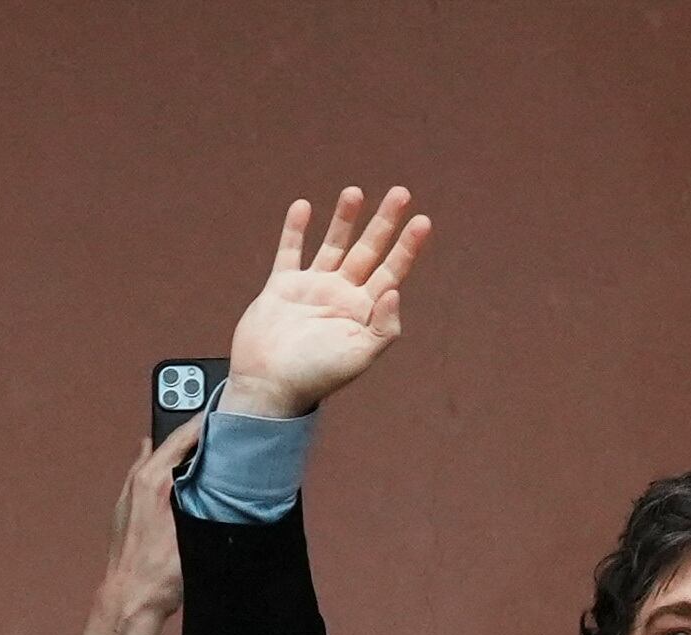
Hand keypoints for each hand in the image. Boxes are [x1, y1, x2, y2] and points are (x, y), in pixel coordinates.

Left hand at [103, 420, 201, 620]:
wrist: (131, 599)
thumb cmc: (160, 571)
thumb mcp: (192, 528)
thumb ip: (202, 493)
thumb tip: (218, 470)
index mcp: (154, 478)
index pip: (184, 435)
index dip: (206, 422)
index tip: (225, 411)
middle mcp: (138, 480)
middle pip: (169, 443)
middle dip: (193, 432)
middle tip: (217, 423)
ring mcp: (129, 494)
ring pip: (156, 458)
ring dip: (177, 448)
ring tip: (201, 441)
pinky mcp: (127, 509)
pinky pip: (147, 476)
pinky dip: (163, 467)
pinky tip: (175, 470)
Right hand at [221, 187, 431, 419]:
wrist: (269, 386)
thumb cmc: (316, 377)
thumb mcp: (359, 357)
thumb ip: (383, 326)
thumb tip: (394, 291)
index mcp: (363, 311)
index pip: (392, 271)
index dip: (408, 246)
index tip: (422, 221)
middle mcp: (341, 295)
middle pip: (368, 250)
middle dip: (384, 222)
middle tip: (401, 193)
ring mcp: (311, 289)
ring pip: (333, 245)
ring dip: (344, 219)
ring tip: (354, 192)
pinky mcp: (281, 287)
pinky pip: (290, 252)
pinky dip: (295, 230)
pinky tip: (303, 207)